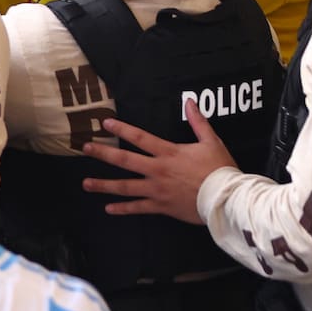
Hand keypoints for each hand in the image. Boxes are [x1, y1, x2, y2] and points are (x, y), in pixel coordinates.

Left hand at [80, 99, 236, 224]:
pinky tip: (108, 208)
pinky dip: (123, 209)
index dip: (122, 129)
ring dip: (104, 184)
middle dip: (103, 153)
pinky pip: (138, 208)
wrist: (226, 199)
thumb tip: (190, 101)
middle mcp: (158, 170)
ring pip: (125, 187)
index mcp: (168, 153)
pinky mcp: (161, 206)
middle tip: (85, 148)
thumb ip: (198, 121)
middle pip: (125, 160)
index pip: (140, 138)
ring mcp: (157, 190)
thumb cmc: (220, 169)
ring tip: (86, 183)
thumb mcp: (211, 141)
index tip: (105, 122)